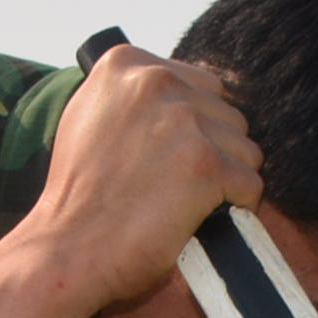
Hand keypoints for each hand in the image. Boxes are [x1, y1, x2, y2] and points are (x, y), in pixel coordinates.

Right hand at [0, 47, 268, 317]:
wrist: (67, 252)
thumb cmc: (77, 198)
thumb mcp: (89, 119)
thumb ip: (132, 96)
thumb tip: (180, 89)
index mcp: (125, 65)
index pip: (199, 85)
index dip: (191, 129)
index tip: (164, 159)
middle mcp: (155, 82)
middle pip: (226, 114)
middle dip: (210, 151)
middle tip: (171, 187)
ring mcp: (183, 121)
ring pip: (244, 148)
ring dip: (224, 181)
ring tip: (180, 204)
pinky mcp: (206, 164)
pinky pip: (250, 184)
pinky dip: (235, 208)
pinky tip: (199, 219)